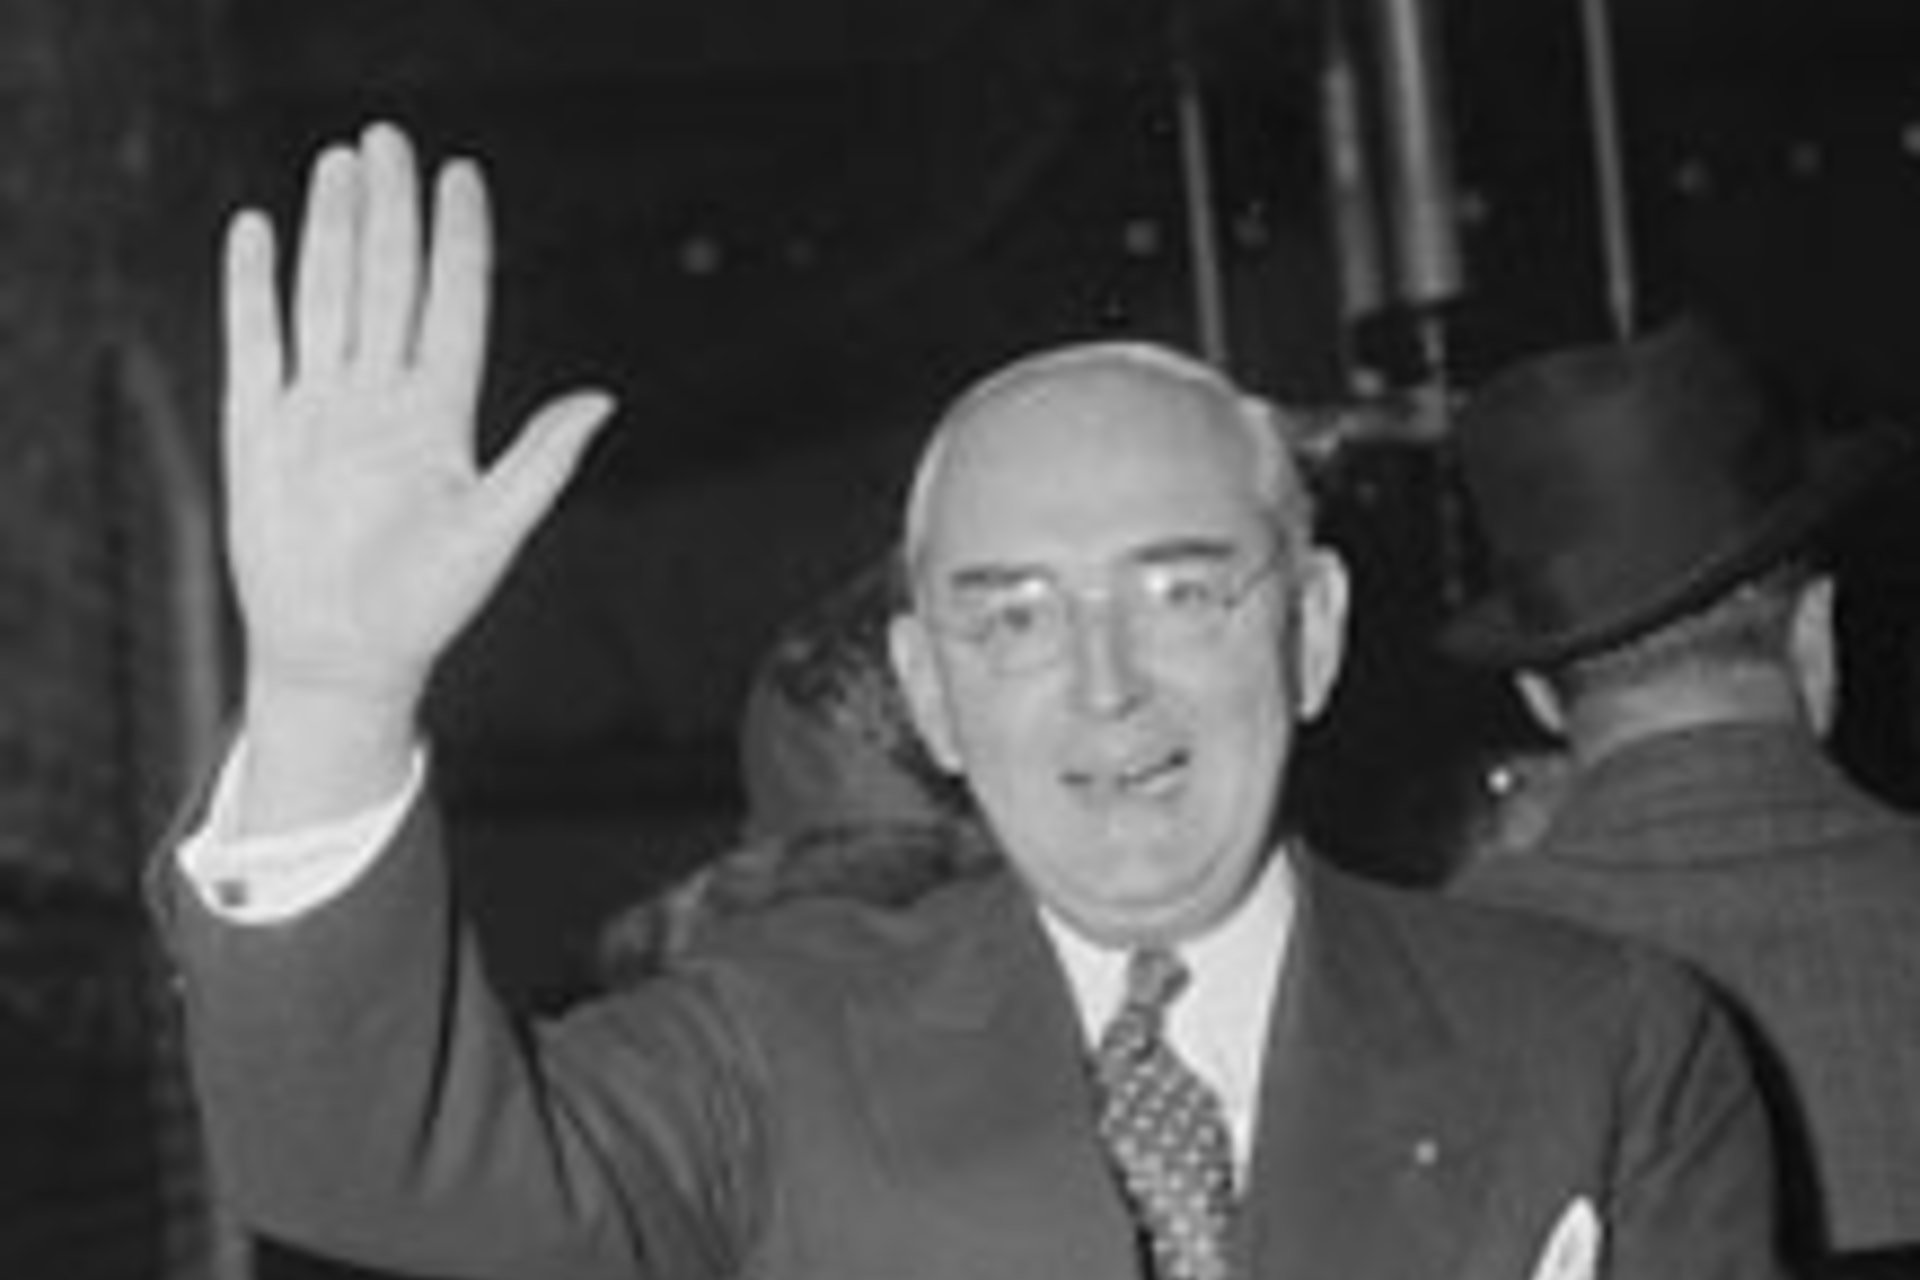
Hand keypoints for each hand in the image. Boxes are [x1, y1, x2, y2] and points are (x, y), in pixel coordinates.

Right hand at [221, 123, 610, 824]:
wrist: (341, 654)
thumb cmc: (427, 605)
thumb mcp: (491, 532)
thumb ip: (540, 462)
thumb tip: (605, 398)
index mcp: (442, 416)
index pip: (454, 305)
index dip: (460, 240)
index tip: (463, 175)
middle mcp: (383, 399)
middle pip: (388, 282)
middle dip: (391, 211)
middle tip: (390, 138)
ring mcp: (322, 408)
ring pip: (326, 296)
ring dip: (331, 231)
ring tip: (337, 163)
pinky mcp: (261, 427)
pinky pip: (256, 340)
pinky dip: (253, 286)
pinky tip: (257, 230)